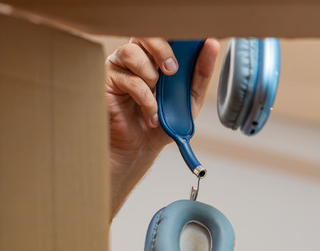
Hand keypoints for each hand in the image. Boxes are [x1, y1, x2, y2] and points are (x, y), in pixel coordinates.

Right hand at [105, 37, 218, 216]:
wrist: (142, 148)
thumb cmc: (163, 120)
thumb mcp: (190, 98)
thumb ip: (200, 73)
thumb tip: (212, 46)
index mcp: (156, 56)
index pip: (164, 33)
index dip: (176, 36)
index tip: (191, 45)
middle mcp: (136, 57)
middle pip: (144, 33)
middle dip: (162, 50)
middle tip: (172, 70)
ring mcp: (119, 67)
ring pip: (131, 52)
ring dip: (150, 75)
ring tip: (157, 96)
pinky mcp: (108, 82)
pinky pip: (129, 80)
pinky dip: (146, 100)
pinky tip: (151, 115)